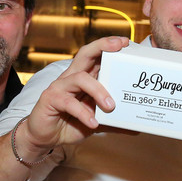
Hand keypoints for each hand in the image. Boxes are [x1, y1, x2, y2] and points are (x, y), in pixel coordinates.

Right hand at [13, 36, 129, 157]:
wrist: (46, 137)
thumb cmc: (70, 123)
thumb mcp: (96, 122)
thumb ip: (113, 123)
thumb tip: (136, 129)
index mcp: (84, 78)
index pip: (96, 56)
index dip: (108, 46)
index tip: (125, 42)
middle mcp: (71, 78)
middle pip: (85, 54)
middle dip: (102, 47)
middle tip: (119, 47)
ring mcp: (59, 86)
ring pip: (80, 78)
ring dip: (98, 90)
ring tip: (111, 106)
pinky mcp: (50, 99)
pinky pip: (68, 102)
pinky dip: (83, 112)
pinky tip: (93, 123)